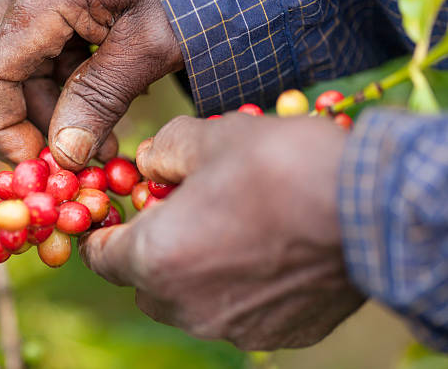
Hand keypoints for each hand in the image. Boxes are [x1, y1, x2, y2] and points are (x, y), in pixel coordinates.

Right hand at [0, 0, 182, 166]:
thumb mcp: (151, 47)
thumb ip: (100, 98)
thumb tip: (64, 154)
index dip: (3, 130)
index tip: (41, 165)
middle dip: (9, 122)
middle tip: (51, 158)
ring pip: (11, 64)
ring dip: (42, 110)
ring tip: (93, 145)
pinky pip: (41, 53)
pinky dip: (61, 89)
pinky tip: (100, 111)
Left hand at [80, 114, 364, 349]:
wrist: (371, 211)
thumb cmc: (281, 168)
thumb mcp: (211, 137)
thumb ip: (164, 150)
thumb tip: (148, 163)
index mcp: (157, 257)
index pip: (100, 256)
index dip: (104, 231)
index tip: (120, 213)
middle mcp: (185, 305)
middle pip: (143, 280)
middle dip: (151, 246)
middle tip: (180, 210)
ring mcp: (230, 328)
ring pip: (186, 299)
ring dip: (191, 268)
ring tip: (227, 228)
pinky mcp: (273, 336)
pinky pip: (231, 312)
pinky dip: (232, 286)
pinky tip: (263, 252)